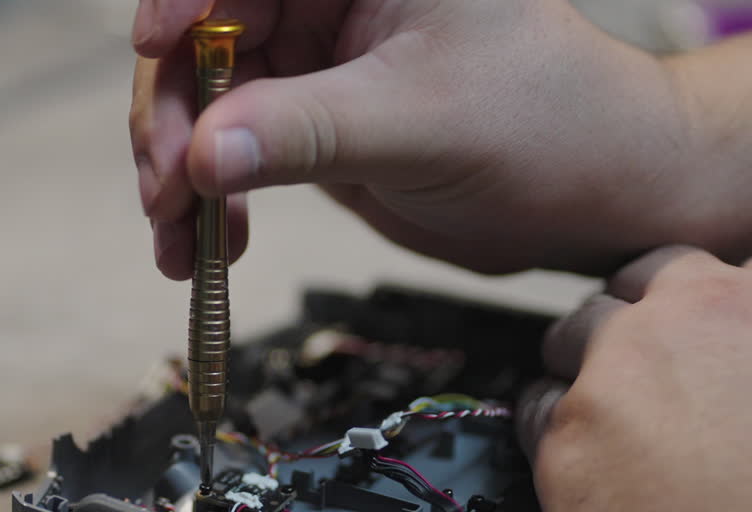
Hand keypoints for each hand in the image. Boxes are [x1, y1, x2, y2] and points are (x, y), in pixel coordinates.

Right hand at [129, 0, 694, 279]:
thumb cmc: (549, 126)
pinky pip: (229, 149)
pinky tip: (207, 243)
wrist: (594, 195)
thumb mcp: (423, 123)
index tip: (157, 48)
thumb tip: (202, 154)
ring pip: (205, 96)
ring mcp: (314, 60)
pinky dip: (207, 197)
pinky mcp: (307, 120)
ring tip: (177, 240)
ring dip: (177, 169)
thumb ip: (307, 133)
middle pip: (205, 29)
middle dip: (174, 111)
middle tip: (166, 188)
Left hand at [519, 246, 751, 511]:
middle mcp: (704, 313)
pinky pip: (534, 403)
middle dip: (638, 311)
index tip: (710, 340)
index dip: (719, 309)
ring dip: (581, 360)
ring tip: (600, 412)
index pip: (745, 272)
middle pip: (646, 279)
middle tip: (639, 361)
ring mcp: (623, 363)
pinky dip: (547, 424)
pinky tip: (573, 461)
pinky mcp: (564, 424)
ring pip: (576, 329)